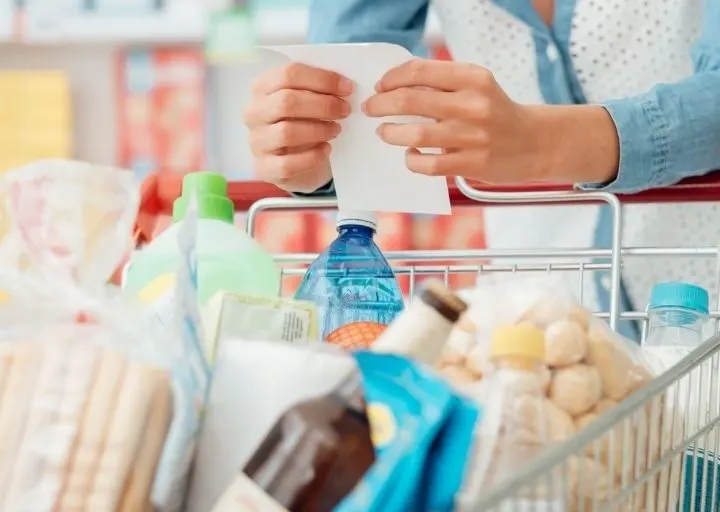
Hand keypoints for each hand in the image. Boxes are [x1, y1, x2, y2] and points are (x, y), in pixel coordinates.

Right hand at [243, 63, 353, 192]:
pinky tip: (326, 149)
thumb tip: (343, 85)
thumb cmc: (303, 124)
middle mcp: (254, 113)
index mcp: (262, 87)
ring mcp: (257, 141)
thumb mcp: (306, 101)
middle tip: (345, 110)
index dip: (321, 79)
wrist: (296, 163)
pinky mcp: (265, 168)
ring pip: (287, 132)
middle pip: (287, 102)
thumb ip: (318, 89)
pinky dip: (312, 156)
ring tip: (336, 129)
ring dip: (318, 130)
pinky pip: (288, 164)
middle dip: (323, 105)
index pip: (288, 74)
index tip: (347, 88)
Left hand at [363, 59, 617, 184]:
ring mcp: (472, 136)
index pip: (418, 71)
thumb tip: (395, 86)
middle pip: (410, 100)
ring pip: (414, 134)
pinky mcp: (472, 164)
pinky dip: (411, 159)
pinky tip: (411, 155)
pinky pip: (427, 164)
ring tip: (384, 132)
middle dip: (381, 104)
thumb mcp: (477, 86)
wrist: (535, 143)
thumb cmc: (496, 114)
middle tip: (370, 109)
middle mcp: (473, 104)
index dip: (391, 79)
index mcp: (473, 78)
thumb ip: (442, 83)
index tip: (380, 86)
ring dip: (390, 132)